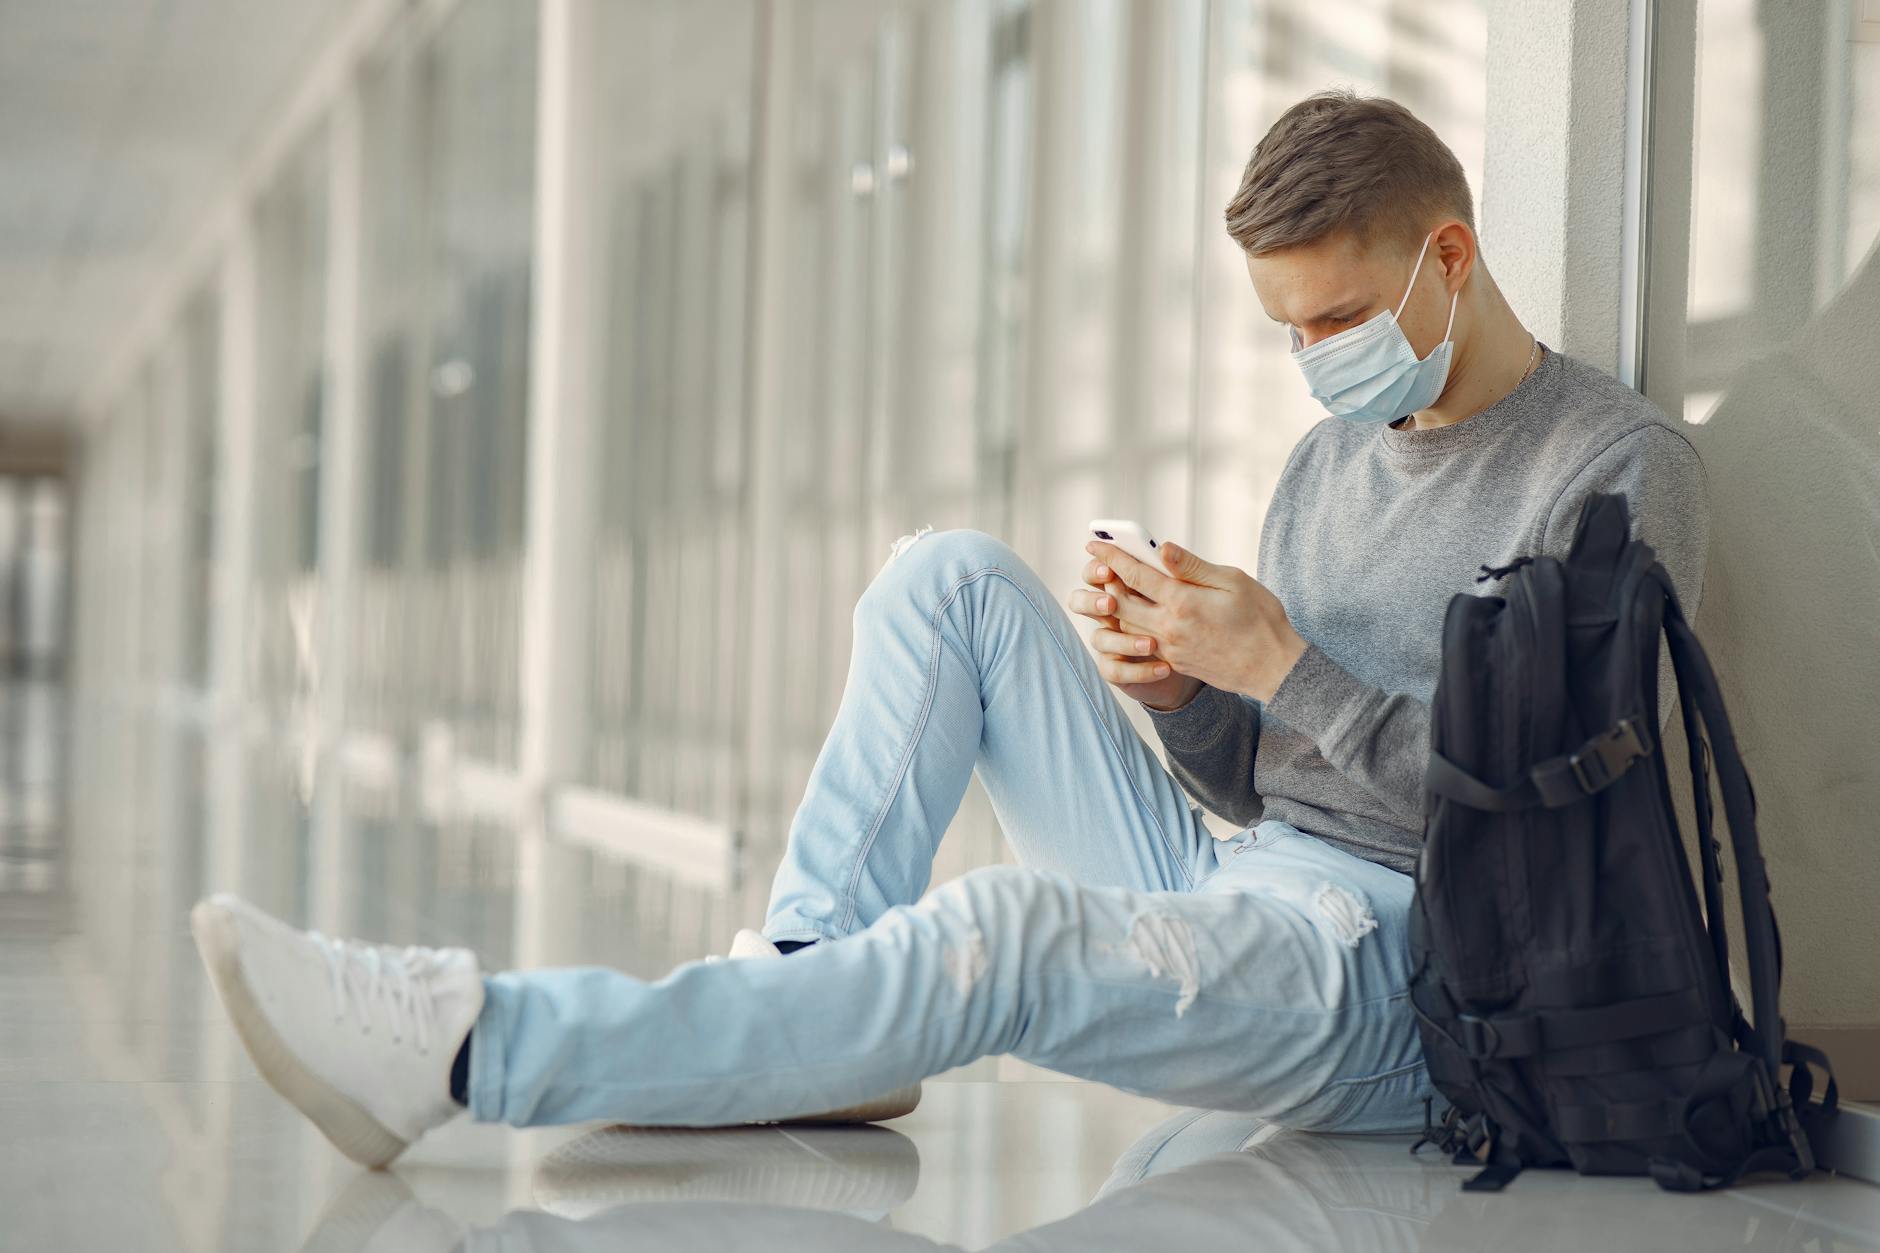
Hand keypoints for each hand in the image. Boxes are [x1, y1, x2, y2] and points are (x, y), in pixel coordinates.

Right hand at [1068, 555, 1202, 709]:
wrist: (1221, 657)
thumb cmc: (1217, 612)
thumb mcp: (1212, 586)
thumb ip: (1187, 568)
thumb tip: (1165, 548)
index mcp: (1130, 585)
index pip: (1101, 570)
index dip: (1098, 568)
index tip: (1108, 570)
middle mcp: (1115, 611)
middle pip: (1083, 601)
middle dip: (1091, 601)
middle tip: (1110, 604)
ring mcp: (1115, 641)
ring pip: (1099, 638)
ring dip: (1120, 640)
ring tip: (1150, 644)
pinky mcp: (1122, 668)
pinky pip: (1114, 670)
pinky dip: (1137, 671)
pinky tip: (1164, 669)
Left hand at [1082, 537, 1307, 702]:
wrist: (1272, 668)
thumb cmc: (1260, 620)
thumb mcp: (1232, 582)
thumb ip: (1193, 566)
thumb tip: (1163, 548)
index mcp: (1181, 602)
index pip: (1134, 575)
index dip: (1111, 557)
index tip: (1094, 543)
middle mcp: (1168, 628)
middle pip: (1120, 602)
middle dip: (1104, 582)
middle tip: (1095, 565)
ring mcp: (1169, 649)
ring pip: (1127, 626)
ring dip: (1115, 607)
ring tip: (1111, 589)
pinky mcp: (1175, 662)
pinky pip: (1142, 644)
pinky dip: (1131, 628)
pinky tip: (1134, 617)